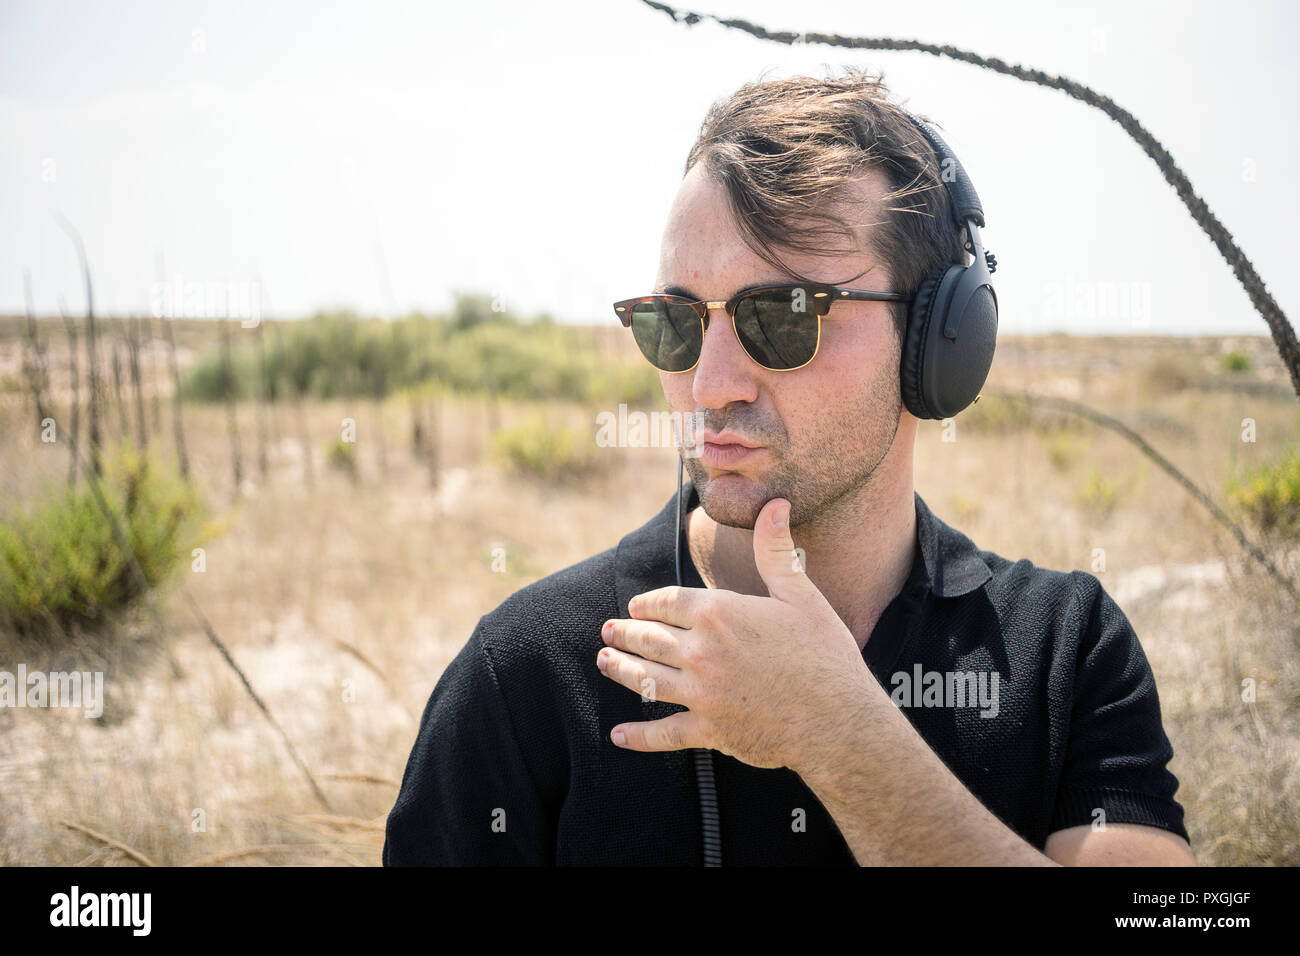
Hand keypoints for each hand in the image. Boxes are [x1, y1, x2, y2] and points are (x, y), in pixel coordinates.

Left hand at [596, 497, 874, 774]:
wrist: (840, 719)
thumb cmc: (825, 654)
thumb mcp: (801, 595)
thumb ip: (775, 551)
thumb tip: (774, 504)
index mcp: (719, 614)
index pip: (667, 602)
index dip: (648, 604)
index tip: (636, 606)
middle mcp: (701, 652)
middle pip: (649, 639)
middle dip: (625, 633)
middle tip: (609, 631)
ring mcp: (701, 693)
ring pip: (647, 679)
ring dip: (620, 669)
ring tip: (605, 661)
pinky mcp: (709, 730)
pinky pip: (664, 734)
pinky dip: (639, 736)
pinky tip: (619, 735)